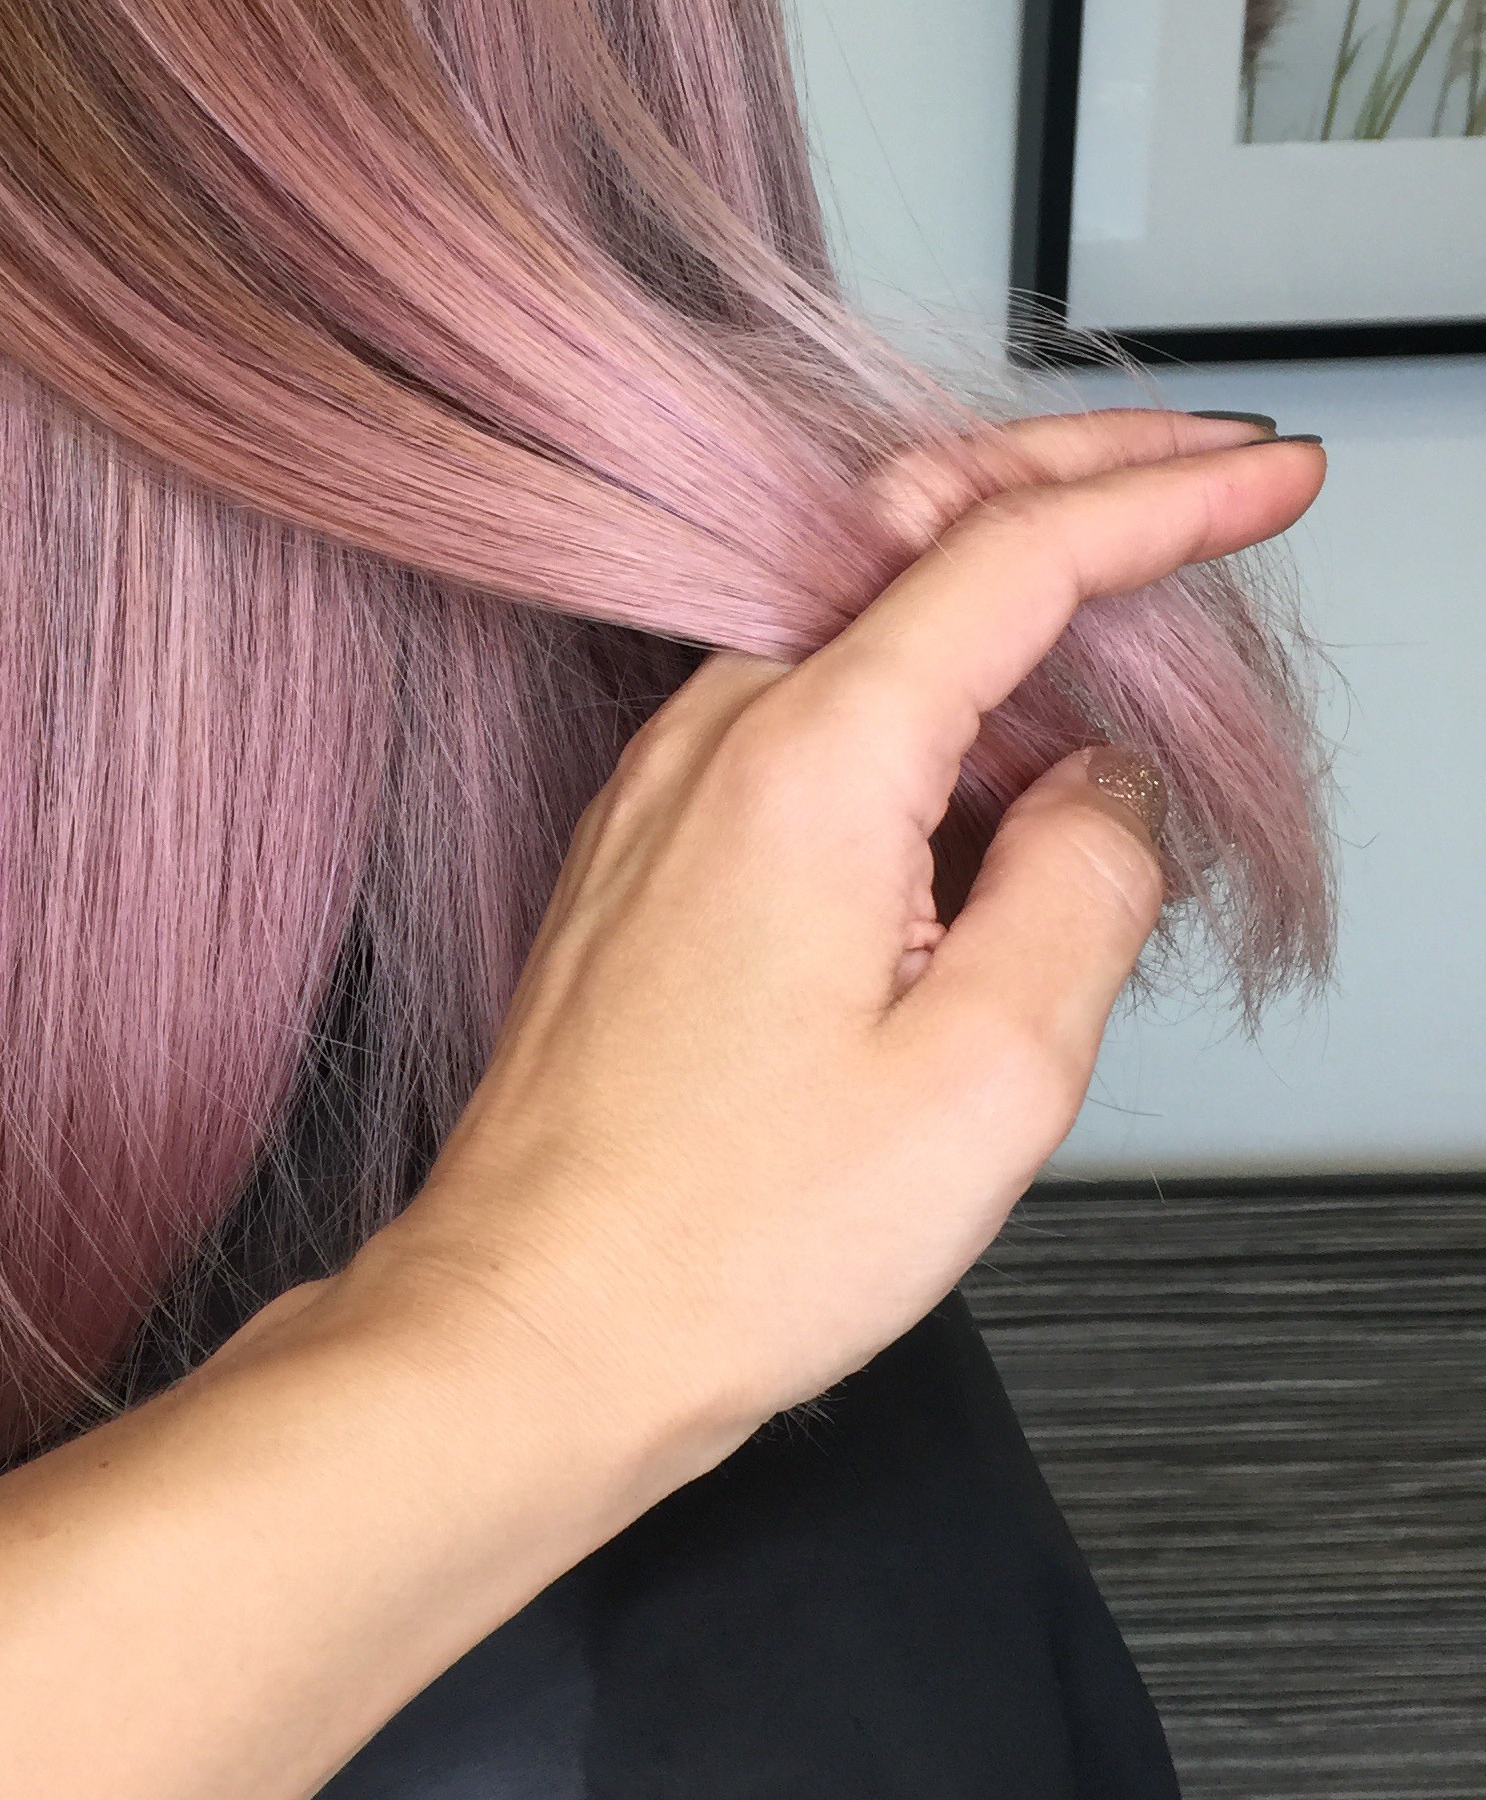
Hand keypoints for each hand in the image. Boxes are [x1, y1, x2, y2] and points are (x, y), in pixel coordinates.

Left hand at [353, 412, 1325, 1509]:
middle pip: (915, 532)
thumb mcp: (991, 1075)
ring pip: (864, 639)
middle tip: (1208, 479)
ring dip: (997, 639)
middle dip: (1076, 483)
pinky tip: (982, 817)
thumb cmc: (722, 1236)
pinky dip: (919, 722)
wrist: (536, 1325)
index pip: (1014, 553)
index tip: (1264, 475)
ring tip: (1109, 742)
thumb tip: (1107, 792)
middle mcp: (712, 738)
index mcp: (806, 760)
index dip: (1165, 498)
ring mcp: (664, 786)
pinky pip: (806, 724)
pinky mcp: (647, 847)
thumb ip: (1087, 885)